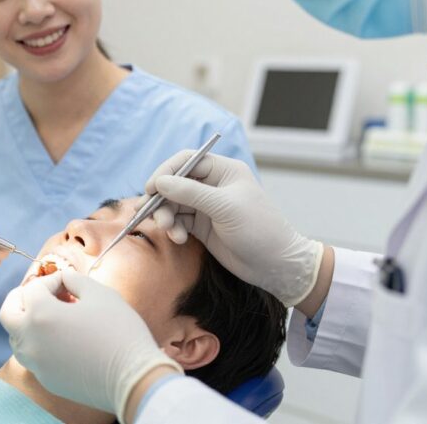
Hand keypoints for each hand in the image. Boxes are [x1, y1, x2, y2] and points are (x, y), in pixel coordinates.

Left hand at [0, 271, 180, 422]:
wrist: (133, 377)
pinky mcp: (46, 379)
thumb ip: (74, 279)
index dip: (52, 280)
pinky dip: (38, 343)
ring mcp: (35, 363)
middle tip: (39, 293)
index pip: (33, 288)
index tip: (68, 283)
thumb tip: (64, 278)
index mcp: (40, 314)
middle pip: (8, 313)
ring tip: (52, 316)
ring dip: (27, 322)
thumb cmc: (118, 331)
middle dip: (21, 298)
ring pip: (16, 338)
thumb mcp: (99, 293)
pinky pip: (32, 357)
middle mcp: (30, 340)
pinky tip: (61, 339)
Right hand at [146, 151, 323, 306]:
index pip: (187, 161)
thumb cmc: (259, 229)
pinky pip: (178, 221)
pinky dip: (174, 229)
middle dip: (163, 199)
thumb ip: (191, 192)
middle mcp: (213, 185)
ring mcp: (206, 206)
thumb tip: (160, 182)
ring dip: (166, 217)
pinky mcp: (202, 225)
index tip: (150, 188)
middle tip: (155, 216)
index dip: (166, 171)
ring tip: (170, 231)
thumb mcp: (225, 207)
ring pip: (173, 204)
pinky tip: (180, 239)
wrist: (276, 265)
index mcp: (223, 171)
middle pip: (175, 183)